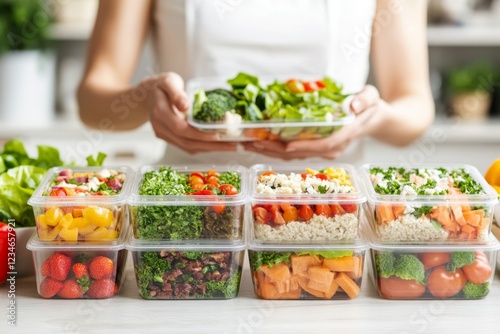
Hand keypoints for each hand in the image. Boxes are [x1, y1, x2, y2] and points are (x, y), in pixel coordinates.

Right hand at [148, 72, 236, 153]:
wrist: (147, 95)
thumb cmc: (161, 85)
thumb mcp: (168, 81)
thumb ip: (176, 93)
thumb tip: (186, 106)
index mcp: (160, 113)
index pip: (181, 129)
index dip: (200, 135)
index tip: (218, 136)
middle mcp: (160, 128)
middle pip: (187, 143)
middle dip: (211, 146)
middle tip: (232, 146)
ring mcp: (164, 135)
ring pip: (188, 147)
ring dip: (210, 149)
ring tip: (229, 147)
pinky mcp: (169, 138)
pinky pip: (187, 146)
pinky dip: (203, 147)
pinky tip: (217, 145)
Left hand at [242, 85, 381, 159]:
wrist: (374, 119)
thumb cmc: (372, 107)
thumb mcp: (373, 97)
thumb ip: (366, 99)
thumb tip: (355, 105)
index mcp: (344, 136)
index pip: (323, 145)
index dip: (304, 146)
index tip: (287, 144)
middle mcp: (332, 148)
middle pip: (302, 153)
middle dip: (277, 149)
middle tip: (256, 142)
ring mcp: (324, 152)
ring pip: (295, 155)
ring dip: (272, 151)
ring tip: (252, 143)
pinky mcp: (317, 150)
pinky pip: (295, 152)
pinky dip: (277, 149)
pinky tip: (262, 144)